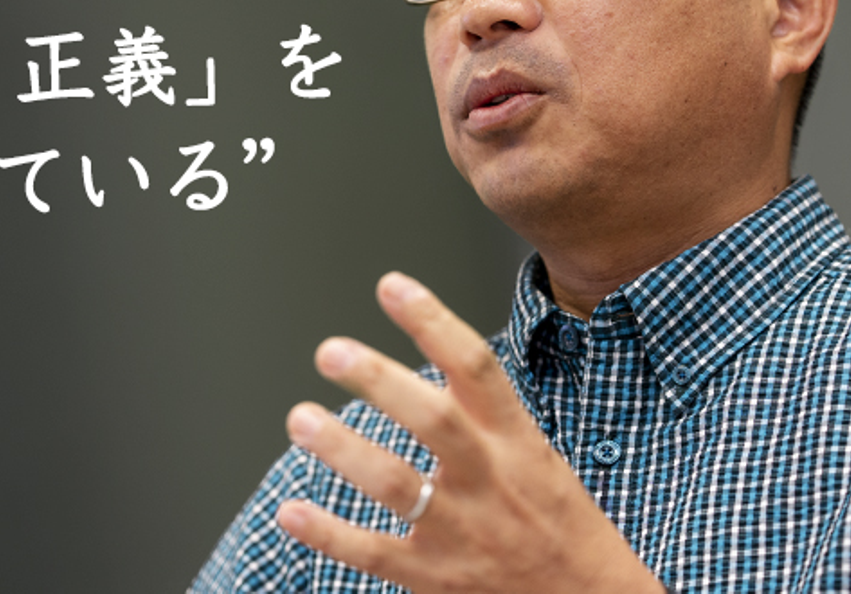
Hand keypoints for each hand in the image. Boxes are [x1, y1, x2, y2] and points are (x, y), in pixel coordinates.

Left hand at [274, 273, 662, 593]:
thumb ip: (485, 411)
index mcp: (516, 441)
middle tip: (331, 351)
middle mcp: (490, 480)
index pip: (477, 368)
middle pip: (435, 420)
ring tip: (301, 418)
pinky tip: (292, 512)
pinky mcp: (437, 578)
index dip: (433, 322)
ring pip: (398, 485)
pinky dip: (330, 534)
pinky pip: (376, 554)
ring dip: (344, 450)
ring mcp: (463, 531)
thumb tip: (431, 344)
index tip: (391, 286)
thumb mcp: (538, 455)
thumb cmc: (559, 522)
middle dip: (380, 381)